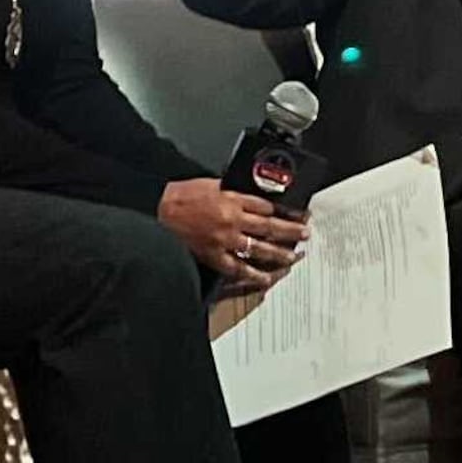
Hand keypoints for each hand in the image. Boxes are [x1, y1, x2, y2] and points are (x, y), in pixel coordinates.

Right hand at [158, 179, 309, 291]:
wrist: (156, 210)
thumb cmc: (181, 196)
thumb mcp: (212, 184)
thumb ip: (233, 192)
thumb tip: (251, 198)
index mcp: (232, 198)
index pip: (266, 206)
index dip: (284, 211)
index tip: (296, 214)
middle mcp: (233, 219)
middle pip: (270, 226)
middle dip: (291, 231)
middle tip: (305, 234)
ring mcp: (224, 239)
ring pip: (259, 248)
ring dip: (279, 253)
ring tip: (293, 256)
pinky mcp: (213, 255)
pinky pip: (237, 267)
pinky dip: (252, 274)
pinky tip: (265, 278)